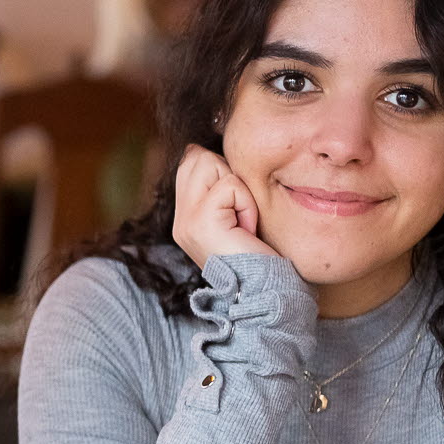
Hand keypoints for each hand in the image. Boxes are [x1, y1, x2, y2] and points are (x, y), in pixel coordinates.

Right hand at [171, 144, 278, 269]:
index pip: (189, 161)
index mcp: (185, 218)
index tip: (234, 205)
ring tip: (242, 221)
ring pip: (209, 164)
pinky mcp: (201, 222)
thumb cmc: (259, 254)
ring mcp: (186, 222)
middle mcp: (180, 220)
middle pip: (196, 157)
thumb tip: (212, 151)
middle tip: (239, 215)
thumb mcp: (234, 217)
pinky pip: (229, 185)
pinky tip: (246, 228)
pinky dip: (246, 203)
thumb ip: (220, 188)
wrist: (263, 291)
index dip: (219, 169)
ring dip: (238, 190)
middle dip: (228, 176)